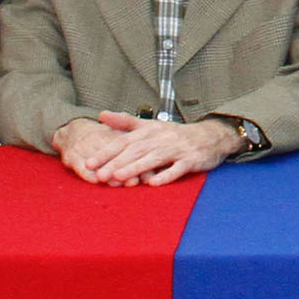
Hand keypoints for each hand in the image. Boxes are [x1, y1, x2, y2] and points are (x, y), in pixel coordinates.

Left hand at [51, 111, 232, 185]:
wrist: (209, 137)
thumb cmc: (174, 134)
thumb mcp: (150, 125)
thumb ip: (125, 121)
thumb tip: (101, 114)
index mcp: (149, 130)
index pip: (124, 141)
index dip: (106, 152)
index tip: (90, 163)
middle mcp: (160, 138)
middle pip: (136, 151)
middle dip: (116, 163)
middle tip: (99, 175)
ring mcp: (176, 149)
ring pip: (153, 159)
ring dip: (135, 168)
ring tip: (119, 177)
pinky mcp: (190, 160)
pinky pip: (177, 169)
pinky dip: (166, 175)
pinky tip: (153, 184)